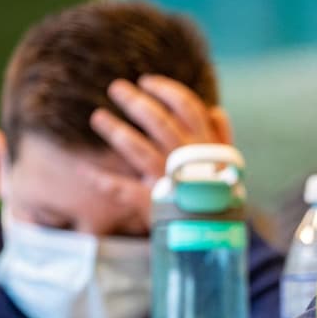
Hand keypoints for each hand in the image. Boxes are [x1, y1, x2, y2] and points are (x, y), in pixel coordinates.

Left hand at [83, 75, 231, 228]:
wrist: (217, 236)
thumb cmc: (220, 196)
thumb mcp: (228, 165)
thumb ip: (223, 137)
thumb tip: (215, 110)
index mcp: (208, 146)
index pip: (188, 107)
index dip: (165, 90)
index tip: (146, 81)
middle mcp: (189, 159)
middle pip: (159, 121)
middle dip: (135, 101)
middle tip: (116, 88)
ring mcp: (171, 180)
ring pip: (139, 150)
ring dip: (116, 131)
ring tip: (97, 117)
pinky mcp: (156, 203)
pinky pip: (125, 191)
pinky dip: (105, 182)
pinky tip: (87, 172)